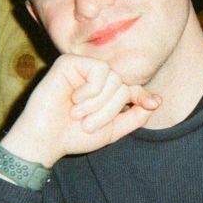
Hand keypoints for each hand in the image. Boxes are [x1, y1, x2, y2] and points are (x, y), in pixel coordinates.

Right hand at [0, 54, 159, 166]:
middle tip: (88, 124)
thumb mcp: (112, 130)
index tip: (153, 103)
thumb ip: (134, 116)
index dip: (143, 95)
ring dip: (99, 103)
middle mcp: (95, 78)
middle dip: (109, 110)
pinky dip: (91, 90)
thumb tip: (156, 102)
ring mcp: (83, 68)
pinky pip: (99, 69)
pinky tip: (74, 99)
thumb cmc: (75, 136)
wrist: (45, 139)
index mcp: (105, 92)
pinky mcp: (70, 62)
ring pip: (113, 78)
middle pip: (123, 85)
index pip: (131, 88)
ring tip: (78, 114)